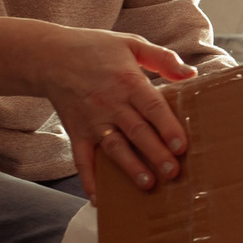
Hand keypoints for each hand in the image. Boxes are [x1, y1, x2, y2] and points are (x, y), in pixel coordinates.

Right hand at [38, 25, 195, 197]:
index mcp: (128, 82)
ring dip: (130, 167)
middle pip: (137, 132)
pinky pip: (82, 159)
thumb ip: (162, 58)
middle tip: (173, 171)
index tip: (181, 145)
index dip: (167, 126)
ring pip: (114, 148)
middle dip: (155, 153)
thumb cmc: (96, 49)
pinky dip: (89, 179)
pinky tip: (99, 198)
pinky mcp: (77, 132)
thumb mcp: (131, 43)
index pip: (151, 106)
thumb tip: (191, 74)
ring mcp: (92, 121)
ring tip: (147, 184)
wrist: (51, 57)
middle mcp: (110, 104)